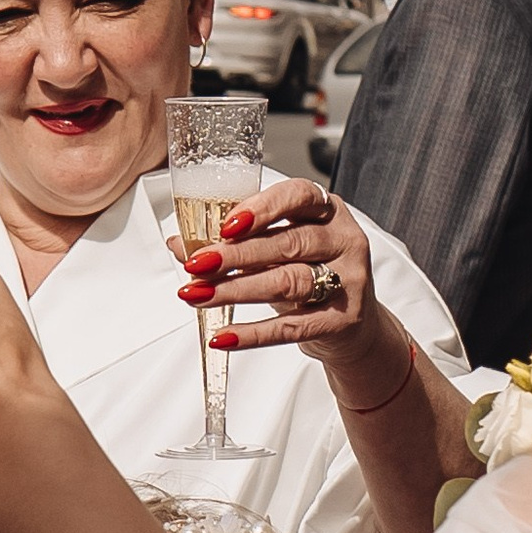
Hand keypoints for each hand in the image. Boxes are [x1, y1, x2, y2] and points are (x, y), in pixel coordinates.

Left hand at [176, 179, 405, 393]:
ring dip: (236, 290)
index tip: (225, 226)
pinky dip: (253, 333)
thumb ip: (233, 243)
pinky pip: (292, 327)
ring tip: (198, 295)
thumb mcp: (276, 252)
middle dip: (236, 255)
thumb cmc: (308, 274)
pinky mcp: (342, 321)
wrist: (352, 326)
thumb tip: (179, 244)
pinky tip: (223, 336)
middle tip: (197, 265)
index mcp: (327, 210)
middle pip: (288, 243)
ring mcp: (348, 281)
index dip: (262, 209)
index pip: (299, 196)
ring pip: (288, 282)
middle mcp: (343, 240)